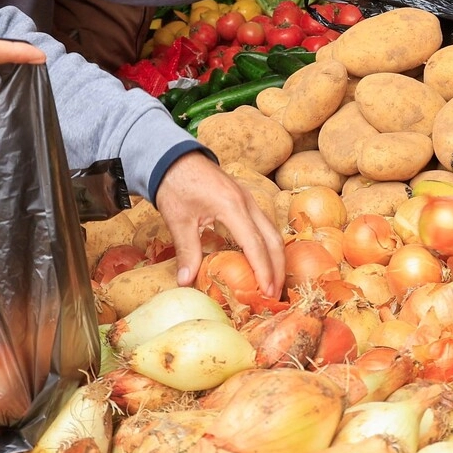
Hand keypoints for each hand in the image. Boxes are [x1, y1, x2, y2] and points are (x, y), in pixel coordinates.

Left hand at [153, 152, 285, 297]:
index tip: (266, 292)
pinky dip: (268, 244)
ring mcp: (248, 198)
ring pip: (272, 231)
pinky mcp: (244, 199)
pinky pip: (264, 224)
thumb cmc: (176, 185)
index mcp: (232, 206)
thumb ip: (186, 251)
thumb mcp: (178, 220)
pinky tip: (264, 260)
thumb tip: (186, 281)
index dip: (263, 270)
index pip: (255, 244)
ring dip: (276, 257)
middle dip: (278, 268)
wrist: (174, 158)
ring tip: (273, 282)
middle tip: (275, 295)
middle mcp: (247, 202)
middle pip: (273, 239)